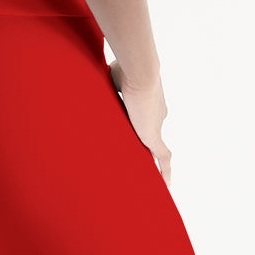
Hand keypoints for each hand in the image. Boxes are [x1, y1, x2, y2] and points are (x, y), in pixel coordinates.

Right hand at [108, 59, 171, 186]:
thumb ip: (106, 84)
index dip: (139, 125)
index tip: (134, 131)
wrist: (138, 72)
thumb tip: (87, 79)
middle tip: (138, 161)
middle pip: (150, 134)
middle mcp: (156, 114)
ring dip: (153, 162)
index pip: (144, 117)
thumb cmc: (124, 70)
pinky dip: (166, 171)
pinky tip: (166, 185)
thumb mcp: (112, 78)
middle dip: (146, 146)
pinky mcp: (154, 136)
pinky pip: (163, 158)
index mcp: (148, 101)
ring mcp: (156, 125)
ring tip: (149, 178)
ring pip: (156, 149)